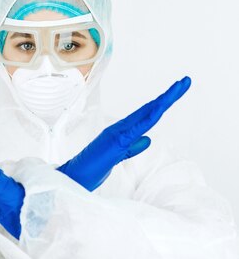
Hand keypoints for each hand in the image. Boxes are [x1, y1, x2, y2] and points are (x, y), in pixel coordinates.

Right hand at [58, 76, 191, 190]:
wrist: (74, 177)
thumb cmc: (91, 168)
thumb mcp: (118, 157)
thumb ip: (132, 148)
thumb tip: (147, 140)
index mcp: (123, 132)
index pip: (147, 115)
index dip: (163, 103)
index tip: (178, 90)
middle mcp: (120, 128)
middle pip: (149, 110)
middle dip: (169, 96)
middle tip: (186, 81)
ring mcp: (117, 133)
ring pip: (145, 114)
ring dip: (164, 101)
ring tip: (179, 87)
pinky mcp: (115, 142)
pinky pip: (135, 128)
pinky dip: (148, 117)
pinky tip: (159, 109)